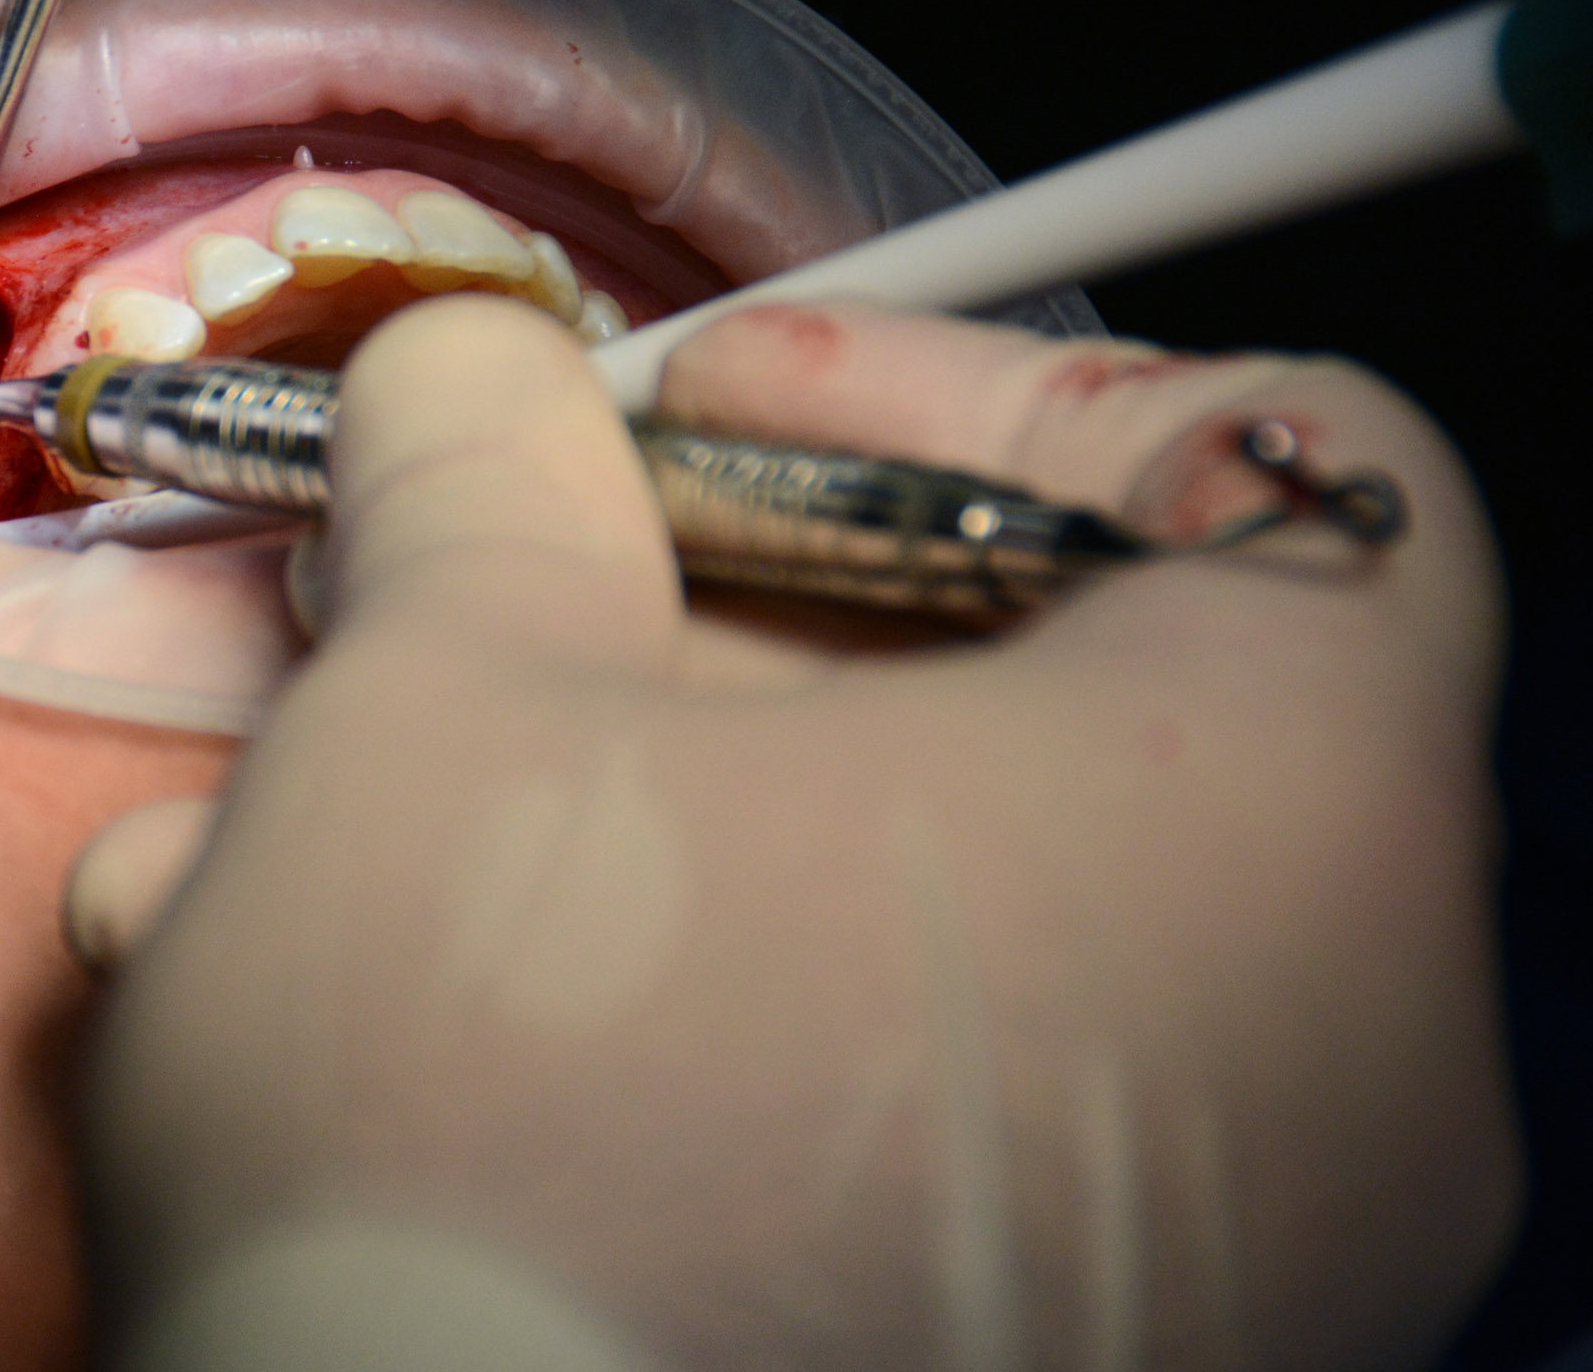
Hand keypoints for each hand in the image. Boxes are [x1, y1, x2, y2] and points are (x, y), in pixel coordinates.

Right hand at [69, 297, 1517, 1368]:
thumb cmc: (493, 1120)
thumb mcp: (443, 701)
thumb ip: (492, 480)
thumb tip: (480, 376)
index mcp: (1281, 805)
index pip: (1268, 461)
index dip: (975, 382)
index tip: (713, 408)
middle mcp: (1344, 1055)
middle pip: (1050, 706)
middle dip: (694, 631)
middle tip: (480, 606)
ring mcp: (1238, 1265)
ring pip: (918, 934)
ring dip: (610, 849)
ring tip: (295, 855)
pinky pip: (904, 1121)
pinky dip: (682, 1039)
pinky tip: (388, 1048)